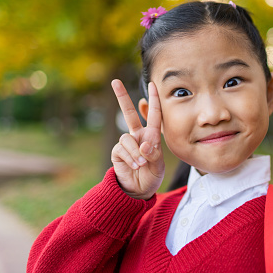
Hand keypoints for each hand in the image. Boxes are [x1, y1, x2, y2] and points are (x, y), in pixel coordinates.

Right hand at [110, 79, 163, 199]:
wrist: (139, 191)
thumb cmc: (152, 176)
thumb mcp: (158, 166)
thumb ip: (153, 154)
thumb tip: (144, 145)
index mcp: (151, 136)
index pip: (153, 115)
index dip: (153, 100)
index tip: (153, 84)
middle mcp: (138, 136)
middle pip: (128, 112)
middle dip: (122, 96)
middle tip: (115, 81)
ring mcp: (127, 144)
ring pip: (127, 138)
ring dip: (135, 152)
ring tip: (141, 164)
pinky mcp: (117, 152)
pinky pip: (122, 149)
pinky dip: (130, 158)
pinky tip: (134, 166)